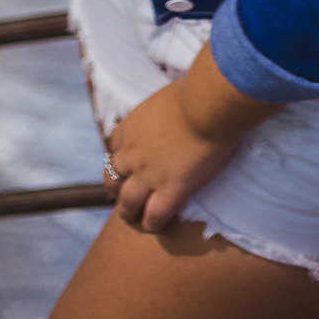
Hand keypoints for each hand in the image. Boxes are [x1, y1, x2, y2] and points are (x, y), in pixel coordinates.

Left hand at [104, 80, 240, 233]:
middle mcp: (132, 153)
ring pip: (127, 203)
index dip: (119, 156)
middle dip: (115, 187)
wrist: (206, 106)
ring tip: (133, 216)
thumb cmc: (195, 93)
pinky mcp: (169, 192)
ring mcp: (148, 175)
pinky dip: (152, 223)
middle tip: (121, 194)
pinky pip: (154, 216)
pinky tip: (157, 225)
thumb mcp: (167, 97)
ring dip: (128, 211)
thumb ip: (163, 110)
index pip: (113, 145)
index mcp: (131, 126)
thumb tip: (176, 107)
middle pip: (112, 176)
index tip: (127, 161)